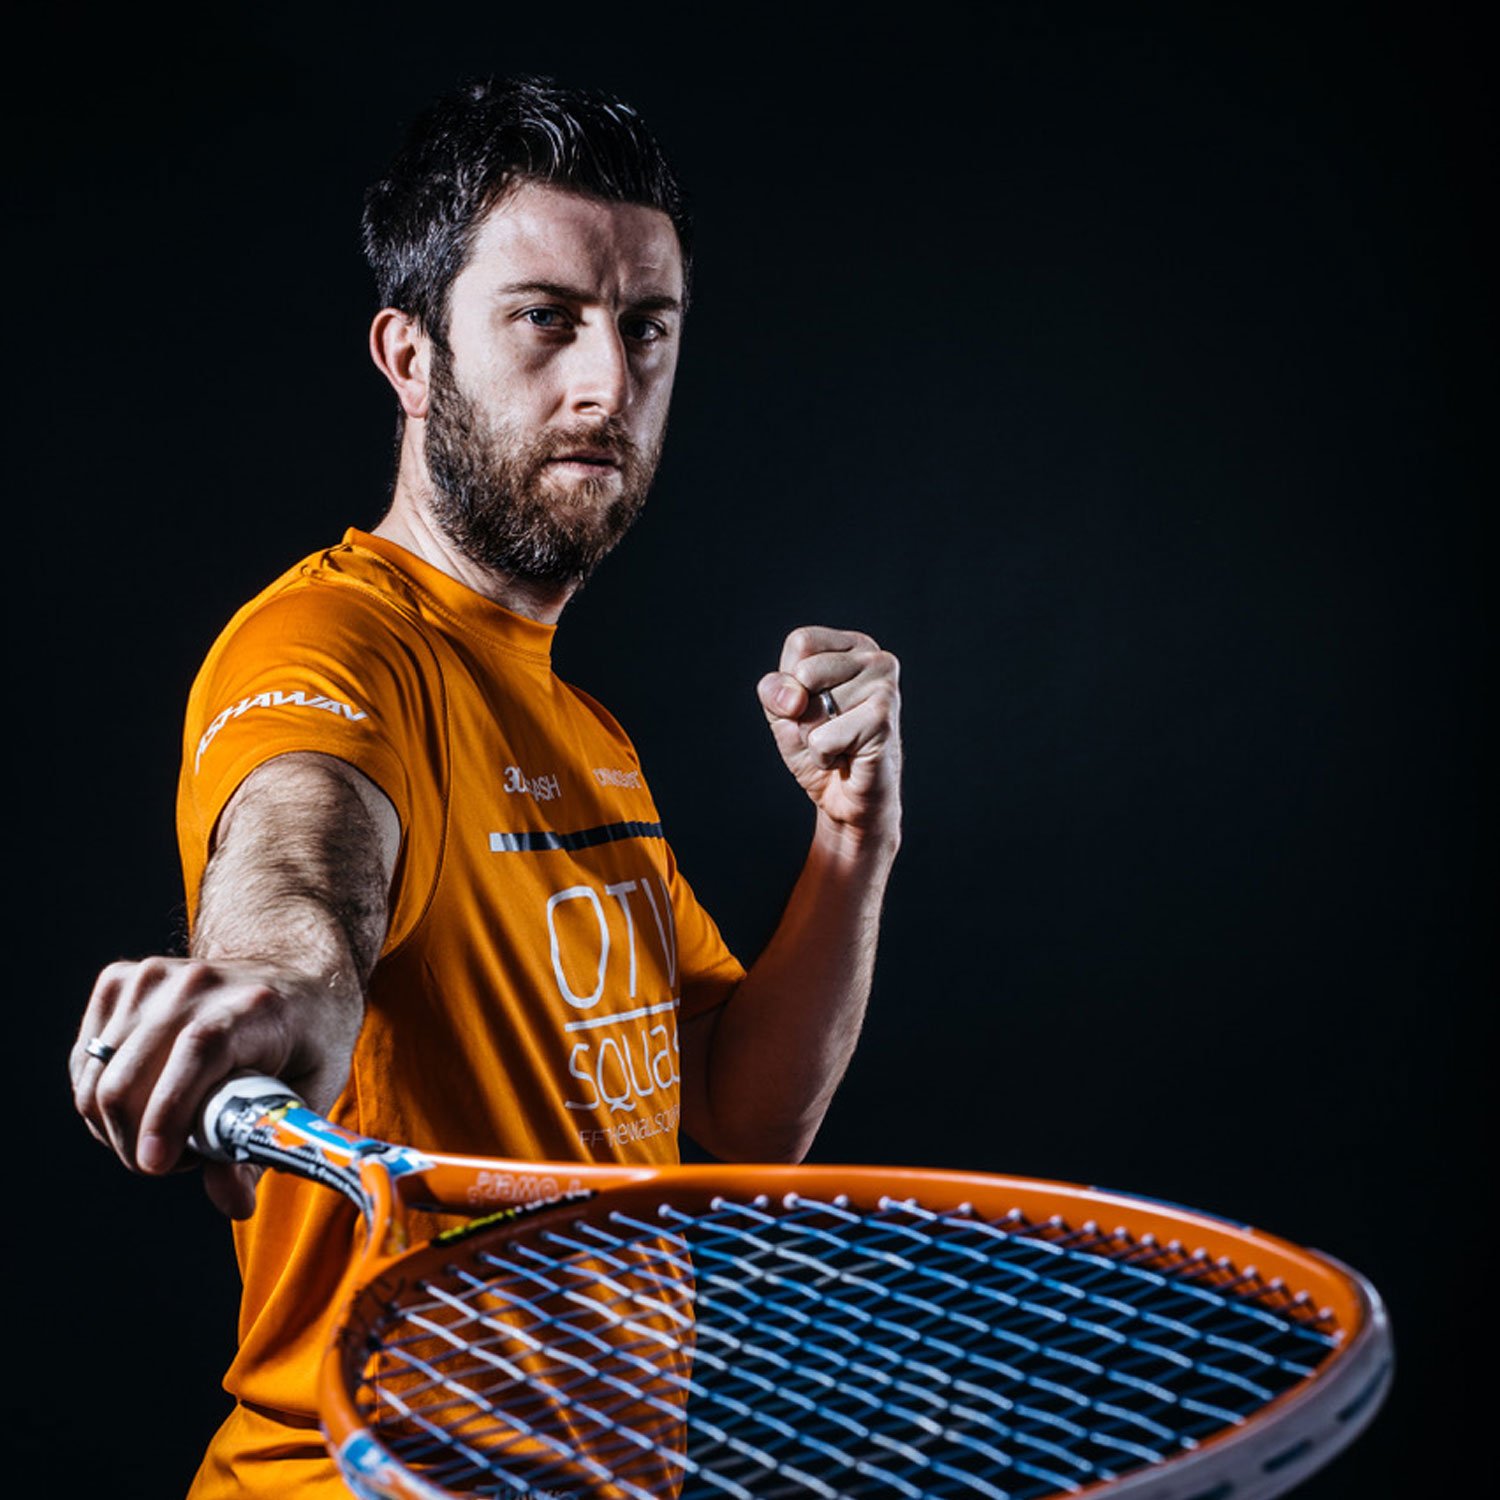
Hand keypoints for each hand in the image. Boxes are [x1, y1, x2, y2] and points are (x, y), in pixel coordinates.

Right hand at [69, 957, 362, 1217]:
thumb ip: (270, 1147)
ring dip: (119, 1128)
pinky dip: (101, 1100)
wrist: (293, 973)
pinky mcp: (121, 979)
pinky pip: (85, 1062)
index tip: (156, 1164)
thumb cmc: (309, 1037)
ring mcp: (154, 977)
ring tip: (169, 1131)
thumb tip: (233, 1202)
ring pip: (99, 1078)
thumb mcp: (311, 1092)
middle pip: (133, 1075)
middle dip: (138, 1144)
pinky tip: (143, 1104)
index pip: (198, 1050)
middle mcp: (200, 983)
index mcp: (257, 1006)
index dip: (168, 1110)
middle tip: (177, 1161)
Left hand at [758, 626, 902, 852]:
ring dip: (814, 737)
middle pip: (805, 672)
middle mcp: (876, 659)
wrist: (848, 797)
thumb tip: (794, 698)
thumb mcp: (783, 711)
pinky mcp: (883, 720)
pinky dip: (823, 756)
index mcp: (854, 646)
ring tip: (841, 742)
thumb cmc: (820, 746)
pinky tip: (848, 757)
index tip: (811, 703)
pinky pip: (823, 738)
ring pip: (812, 707)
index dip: (792, 679)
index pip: (802, 642)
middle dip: (802, 711)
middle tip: (829, 728)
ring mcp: (884, 688)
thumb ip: (775, 691)